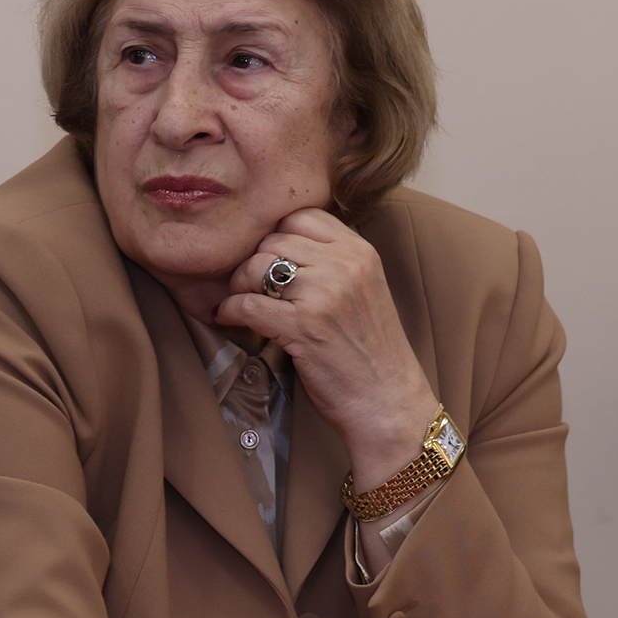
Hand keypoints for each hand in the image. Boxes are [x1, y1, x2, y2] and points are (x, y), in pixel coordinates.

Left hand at [217, 206, 439, 467]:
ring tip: (241, 300)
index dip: (277, 234)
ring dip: (239, 284)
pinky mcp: (302, 327)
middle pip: (274, 240)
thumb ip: (334, 263)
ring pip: (257, 266)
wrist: (389, 401)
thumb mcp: (366, 290)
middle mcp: (344, 266)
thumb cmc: (373, 351)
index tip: (269, 257)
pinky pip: (248, 304)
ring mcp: (323, 295)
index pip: (302, 216)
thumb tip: (280, 246)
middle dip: (254, 261)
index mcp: (361, 252)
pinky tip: (229, 317)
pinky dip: (230, 310)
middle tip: (249, 285)